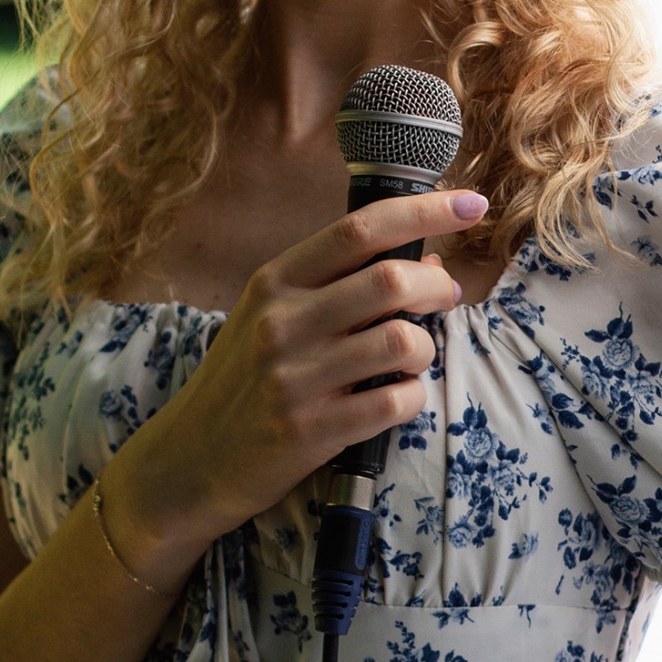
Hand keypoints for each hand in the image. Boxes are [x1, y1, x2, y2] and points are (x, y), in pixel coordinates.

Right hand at [99, 188, 487, 587]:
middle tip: (445, 298)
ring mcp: (293, 378)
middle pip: (391, 280)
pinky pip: (396, 401)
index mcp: (275, 282)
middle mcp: (281, 323)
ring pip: (403, 341)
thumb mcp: (274, 317)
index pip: (359, 229)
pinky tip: (396, 397)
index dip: (424, 210)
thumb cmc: (246, 380)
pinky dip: (412, 396)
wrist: (191, 458)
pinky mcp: (309, 431)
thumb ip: (342, 286)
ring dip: (425, 348)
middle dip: (437, 287)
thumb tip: (429, 261)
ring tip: (411, 357)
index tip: (470, 203)